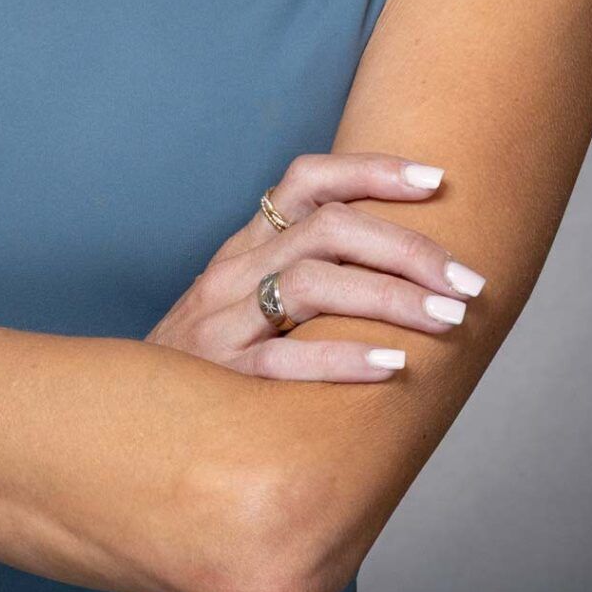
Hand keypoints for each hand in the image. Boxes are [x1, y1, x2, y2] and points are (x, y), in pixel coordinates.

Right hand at [145, 152, 484, 379]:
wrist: (123, 421)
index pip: (306, 180)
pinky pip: (283, 360)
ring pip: (312, 283)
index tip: (437, 180)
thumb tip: (409, 273)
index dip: (372, 170)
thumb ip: (307, 281)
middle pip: (328, 229)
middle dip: (407, 248)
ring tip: (449, 318)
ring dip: (391, 296)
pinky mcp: (218, 377)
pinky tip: (393, 366)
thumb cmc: (210, 365)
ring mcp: (220, 322)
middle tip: (468, 280)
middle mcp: (232, 272)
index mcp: (245, 247)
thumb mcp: (247, 304)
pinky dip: (342, 359)